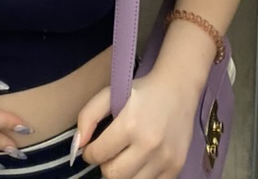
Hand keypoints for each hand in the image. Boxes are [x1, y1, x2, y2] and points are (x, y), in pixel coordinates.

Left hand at [74, 74, 199, 178]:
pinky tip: (141, 163)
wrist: (178, 88)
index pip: (98, 154)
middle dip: (105, 166)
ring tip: (125, 158)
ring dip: (123, 174)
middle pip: (113, 175)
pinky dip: (141, 177)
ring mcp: (165, 159)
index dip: (89, 152)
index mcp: (130, 124)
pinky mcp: (176, 167)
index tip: (92, 147)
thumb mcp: (110, 93)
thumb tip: (78, 145)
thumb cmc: (142, 90)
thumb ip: (89, 116)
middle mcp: (148, 145)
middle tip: (109, 153)